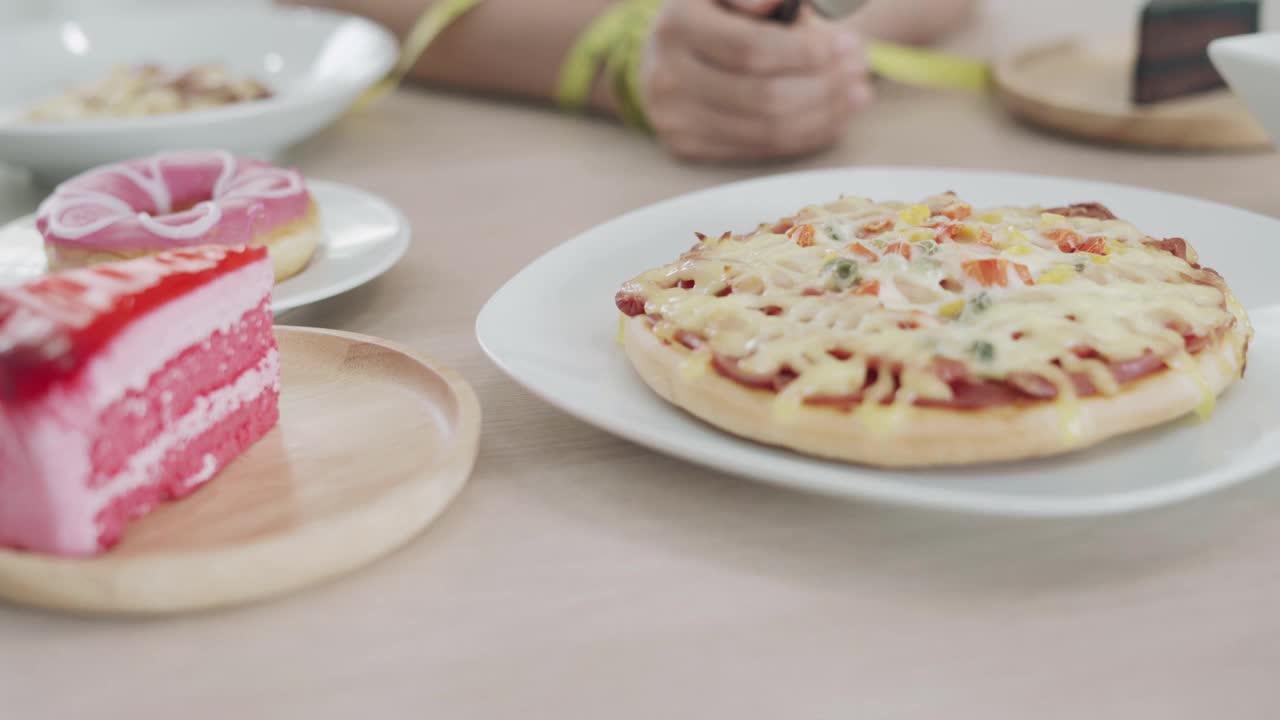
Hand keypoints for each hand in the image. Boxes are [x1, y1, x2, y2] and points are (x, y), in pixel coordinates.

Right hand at [638, 0, 872, 161]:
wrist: (668, 53)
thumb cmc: (714, 12)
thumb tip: (779, 4)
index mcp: (677, 25)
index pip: (752, 49)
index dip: (806, 52)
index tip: (848, 45)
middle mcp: (666, 77)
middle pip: (763, 96)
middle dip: (823, 86)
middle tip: (860, 72)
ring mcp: (674, 119)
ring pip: (766, 130)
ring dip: (822, 115)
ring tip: (856, 95)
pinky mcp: (686, 148)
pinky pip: (759, 150)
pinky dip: (804, 136)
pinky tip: (833, 118)